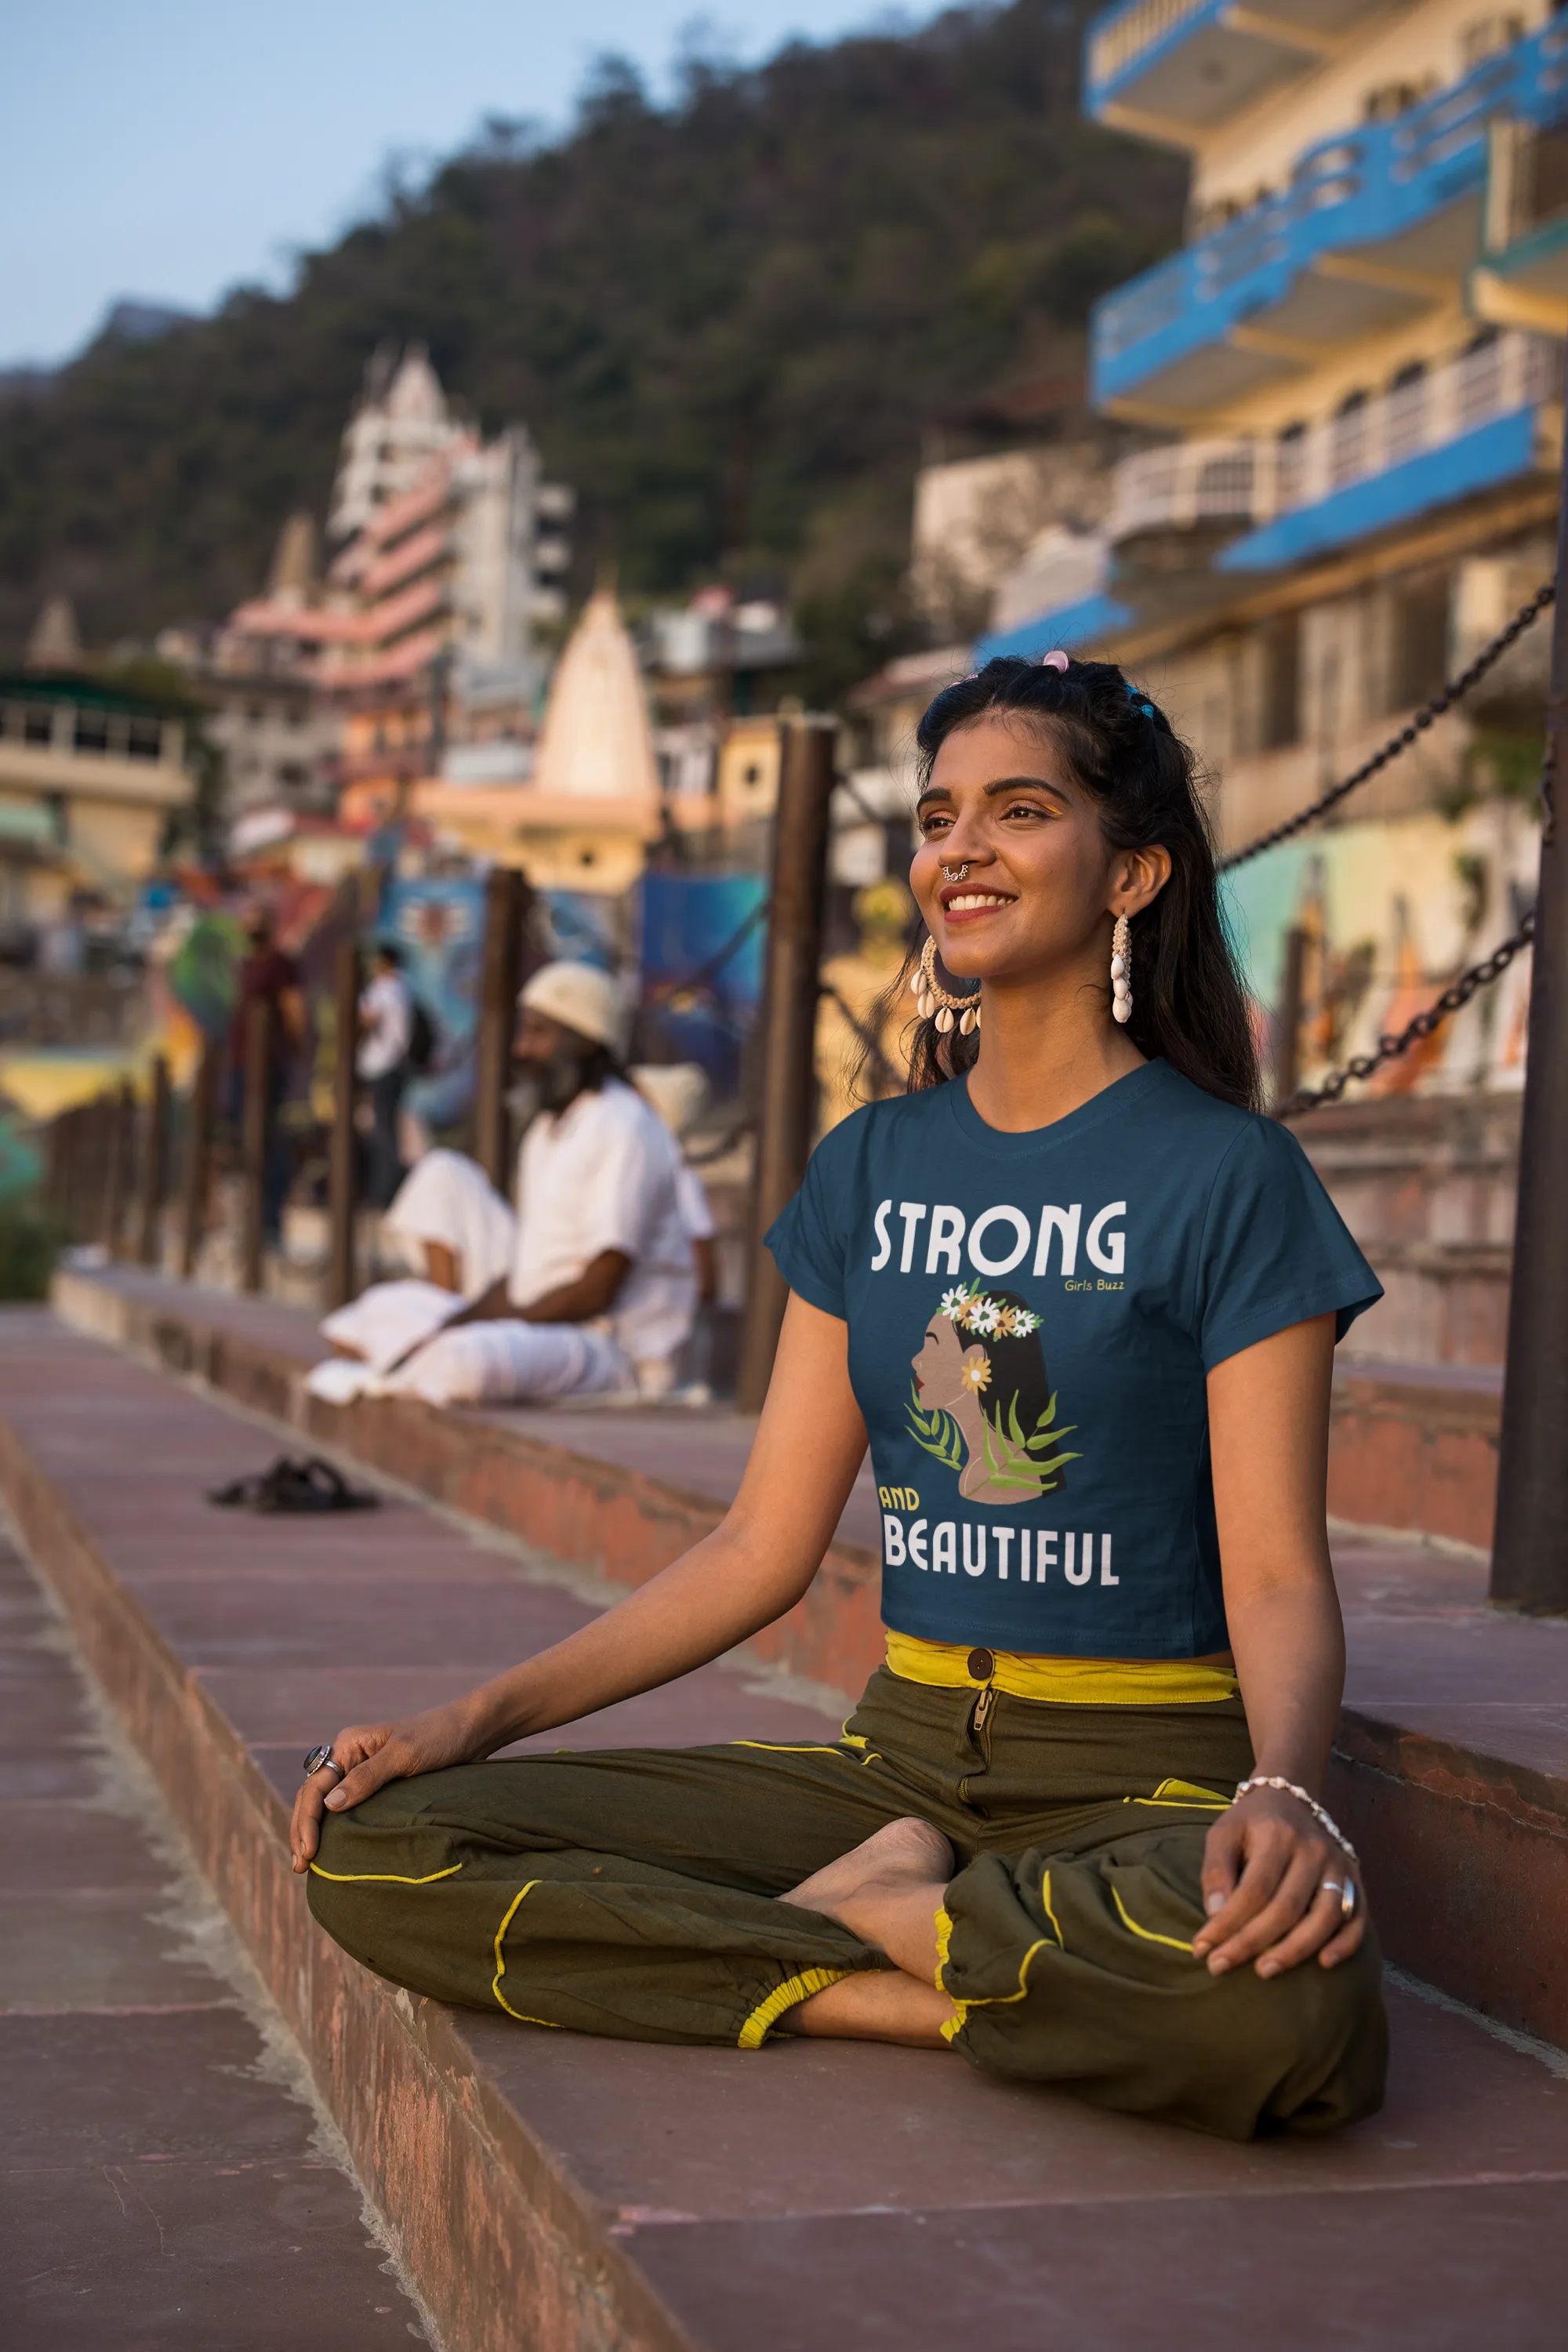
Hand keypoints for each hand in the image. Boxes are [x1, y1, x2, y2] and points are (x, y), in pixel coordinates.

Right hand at [289, 1697, 487, 1872]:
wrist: (471, 1731)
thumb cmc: (439, 1738)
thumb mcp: (404, 1755)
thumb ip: (368, 1778)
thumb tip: (330, 1806)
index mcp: (349, 1745)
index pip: (315, 1787)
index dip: (307, 1822)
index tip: (308, 1853)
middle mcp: (349, 1756)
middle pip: (313, 1797)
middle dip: (303, 1830)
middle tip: (300, 1867)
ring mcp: (361, 1771)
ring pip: (326, 1804)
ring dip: (314, 1831)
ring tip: (306, 1864)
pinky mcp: (377, 1784)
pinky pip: (347, 1808)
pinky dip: (335, 1828)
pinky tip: (332, 1848)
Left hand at [1191, 1786, 1364, 1978]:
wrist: (1292, 1796)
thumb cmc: (1251, 1822)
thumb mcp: (1223, 1833)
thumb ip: (1215, 1870)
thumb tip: (1215, 1915)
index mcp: (1277, 1835)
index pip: (1253, 1890)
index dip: (1228, 1923)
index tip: (1202, 1948)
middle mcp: (1313, 1851)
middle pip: (1287, 1907)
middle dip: (1252, 1942)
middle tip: (1221, 1967)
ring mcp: (1339, 1866)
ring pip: (1325, 1917)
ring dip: (1296, 1950)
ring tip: (1265, 1971)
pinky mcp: (1355, 1879)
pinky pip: (1357, 1917)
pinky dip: (1345, 1944)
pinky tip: (1324, 1964)